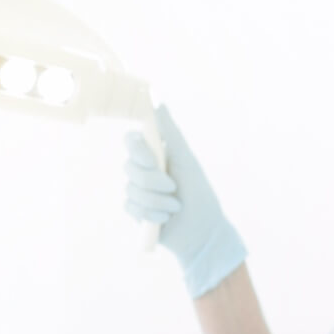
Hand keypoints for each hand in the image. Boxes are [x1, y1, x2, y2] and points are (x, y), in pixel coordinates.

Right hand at [124, 105, 246, 297]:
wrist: (203, 232)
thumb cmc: (200, 194)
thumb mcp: (187, 161)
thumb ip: (170, 133)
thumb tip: (158, 101)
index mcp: (157, 154)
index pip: (132, 140)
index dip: (138, 150)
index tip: (153, 161)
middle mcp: (145, 169)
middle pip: (129, 165)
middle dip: (153, 180)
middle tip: (173, 187)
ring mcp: (139, 190)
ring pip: (130, 188)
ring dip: (156, 200)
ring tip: (175, 206)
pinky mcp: (136, 210)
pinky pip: (130, 206)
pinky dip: (151, 213)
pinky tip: (166, 218)